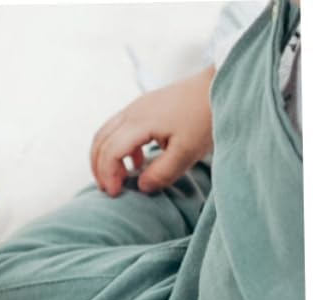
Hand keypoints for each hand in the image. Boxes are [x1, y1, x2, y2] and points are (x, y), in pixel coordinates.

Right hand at [90, 66, 214, 196]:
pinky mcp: (145, 105)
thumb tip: (141, 186)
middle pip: (100, 142)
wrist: (223, 83)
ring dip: (104, 158)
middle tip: (110, 189)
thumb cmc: (207, 115)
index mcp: (140, 122)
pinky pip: (117, 128)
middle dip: (99, 169)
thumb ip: (162, 173)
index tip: (116, 193)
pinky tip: (136, 161)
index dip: (108, 176)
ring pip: (105, 134)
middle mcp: (132, 112)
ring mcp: (137, 106)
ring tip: (118, 177)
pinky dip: (116, 147)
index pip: (109, 152)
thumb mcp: (187, 152)